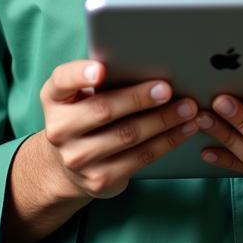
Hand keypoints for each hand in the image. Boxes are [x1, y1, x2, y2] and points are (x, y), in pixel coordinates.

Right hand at [37, 59, 199, 200]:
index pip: (63, 80)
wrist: (67, 165)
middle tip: (167, 89)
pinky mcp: (100, 180)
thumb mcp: (79, 94)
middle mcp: (60, 129)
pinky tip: (184, 130)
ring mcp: (78, 158)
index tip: (101, 69)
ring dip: (163, 121)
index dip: (81, 74)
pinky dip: (167, 142)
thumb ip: (100, 79)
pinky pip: (140, 158)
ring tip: (187, 108)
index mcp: (54, 97)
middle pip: (104, 110)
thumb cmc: (84, 114)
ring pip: (128, 135)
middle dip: (139, 98)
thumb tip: (147, 63)